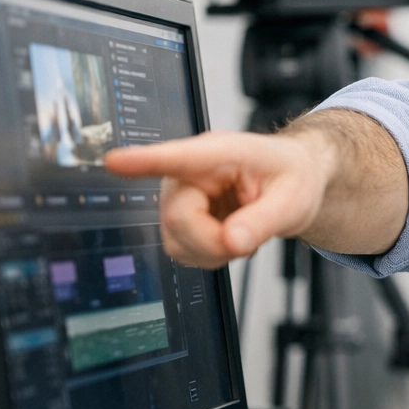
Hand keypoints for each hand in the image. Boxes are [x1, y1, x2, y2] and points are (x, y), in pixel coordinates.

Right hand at [105, 130, 331, 268]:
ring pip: (176, 240)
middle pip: (178, 218)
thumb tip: (233, 243)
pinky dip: (209, 255)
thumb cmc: (292, 177)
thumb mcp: (293, 199)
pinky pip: (181, 251)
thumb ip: (264, 221)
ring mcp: (180, 197)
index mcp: (220, 153)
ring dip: (213, 250)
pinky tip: (230, 237)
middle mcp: (189, 172)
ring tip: (242, 231)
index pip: (179, 157)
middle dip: (215, 240)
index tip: (115, 161)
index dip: (144, 161)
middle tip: (249, 236)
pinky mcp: (178, 220)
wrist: (293, 182)